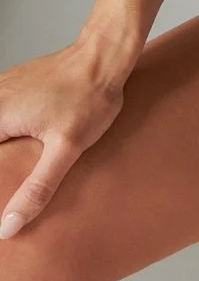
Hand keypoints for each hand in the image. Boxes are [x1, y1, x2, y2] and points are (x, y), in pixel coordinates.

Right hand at [0, 41, 125, 239]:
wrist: (105, 54)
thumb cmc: (89, 96)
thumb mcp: (66, 148)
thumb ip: (37, 189)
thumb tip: (8, 226)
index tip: (6, 193)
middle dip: (2, 166)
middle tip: (16, 187)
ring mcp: (3, 89)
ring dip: (4, 152)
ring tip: (16, 172)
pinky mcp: (15, 85)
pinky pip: (1, 113)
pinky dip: (7, 133)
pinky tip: (21, 144)